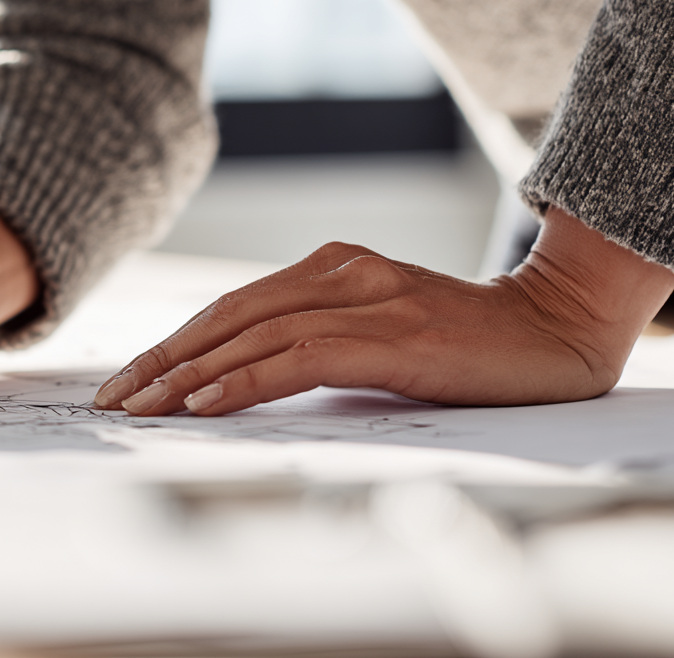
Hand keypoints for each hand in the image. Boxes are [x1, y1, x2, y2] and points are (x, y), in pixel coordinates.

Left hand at [94, 207, 673, 414]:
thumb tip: (245, 379)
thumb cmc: (467, 343)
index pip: (234, 307)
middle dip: (163, 359)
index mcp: (335, 267)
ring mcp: (370, 298)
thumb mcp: (381, 331)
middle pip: (231, 315)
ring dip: (190, 374)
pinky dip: (246, 380)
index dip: (175, 343)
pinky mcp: (395, 334)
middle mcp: (344, 272)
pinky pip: (300, 357)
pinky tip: (206, 403)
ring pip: (255, 334)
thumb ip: (321, 340)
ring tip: (144, 407)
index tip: (129, 378)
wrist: (559, 330)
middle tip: (114, 397)